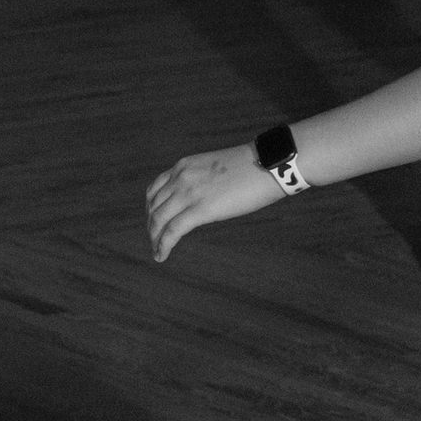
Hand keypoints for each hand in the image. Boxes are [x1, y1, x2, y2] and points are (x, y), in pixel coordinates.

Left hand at [145, 145, 285, 261]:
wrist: (269, 164)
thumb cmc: (252, 168)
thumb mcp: (216, 169)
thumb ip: (203, 181)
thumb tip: (204, 200)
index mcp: (183, 166)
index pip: (155, 189)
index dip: (151, 209)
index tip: (154, 222)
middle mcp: (180, 177)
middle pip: (154, 206)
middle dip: (151, 226)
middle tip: (155, 240)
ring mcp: (188, 192)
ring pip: (159, 220)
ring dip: (155, 238)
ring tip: (157, 251)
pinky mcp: (200, 209)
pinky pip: (172, 231)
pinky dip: (163, 245)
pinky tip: (161, 256)